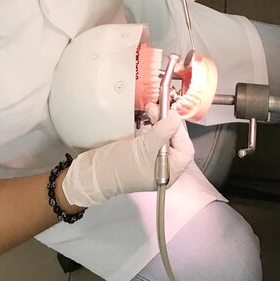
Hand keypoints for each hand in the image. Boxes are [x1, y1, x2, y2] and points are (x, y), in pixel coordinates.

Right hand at [62, 110, 193, 206]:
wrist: (94, 172)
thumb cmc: (120, 166)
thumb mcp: (143, 148)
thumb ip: (162, 132)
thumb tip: (177, 118)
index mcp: (170, 171)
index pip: (184, 148)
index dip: (179, 131)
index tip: (169, 115)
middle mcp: (165, 165)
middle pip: (175, 139)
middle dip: (167, 122)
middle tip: (155, 108)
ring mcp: (154, 158)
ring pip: (165, 135)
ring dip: (159, 120)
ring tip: (149, 109)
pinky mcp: (143, 150)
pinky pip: (154, 135)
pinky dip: (152, 124)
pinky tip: (147, 117)